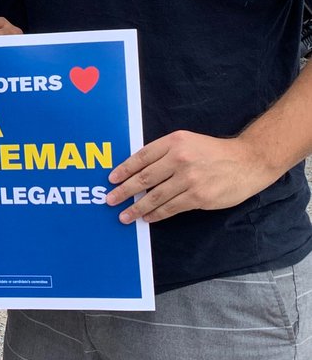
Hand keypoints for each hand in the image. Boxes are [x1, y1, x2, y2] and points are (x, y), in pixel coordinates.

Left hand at [105, 130, 269, 223]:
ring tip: (124, 215)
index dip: (125, 169)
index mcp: (175, 142)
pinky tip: (147, 217)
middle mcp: (180, 158)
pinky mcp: (199, 197)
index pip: (142, 156)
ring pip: (156, 196)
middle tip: (110, 199)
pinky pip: (171, 208)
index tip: (112, 179)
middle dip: (124, 191)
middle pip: (145, 177)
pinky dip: (157, 214)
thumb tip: (138, 170)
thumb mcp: (188, 141)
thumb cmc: (214, 152)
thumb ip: (165, 152)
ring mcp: (190, 179)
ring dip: (137, 207)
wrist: (247, 161)